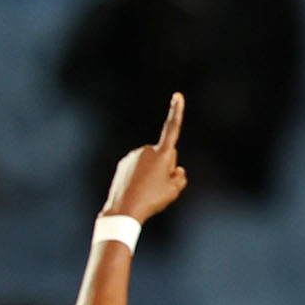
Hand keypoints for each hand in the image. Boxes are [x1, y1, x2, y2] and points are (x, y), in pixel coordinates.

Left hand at [102, 93, 187, 222]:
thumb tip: (177, 169)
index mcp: (162, 154)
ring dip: (152, 173)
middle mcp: (147, 150)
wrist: (124, 209)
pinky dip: (140, 176)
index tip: (178, 96)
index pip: (172, 129)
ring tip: (146, 190)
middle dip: (165, 167)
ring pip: (150, 163)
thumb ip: (180, 177)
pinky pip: (138, 168)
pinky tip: (136, 189)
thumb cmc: (152, 200)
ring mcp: (134, 155)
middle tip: (159, 186)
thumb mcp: (174, 191)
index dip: (177, 112)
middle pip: (164, 155)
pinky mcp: (124, 163)